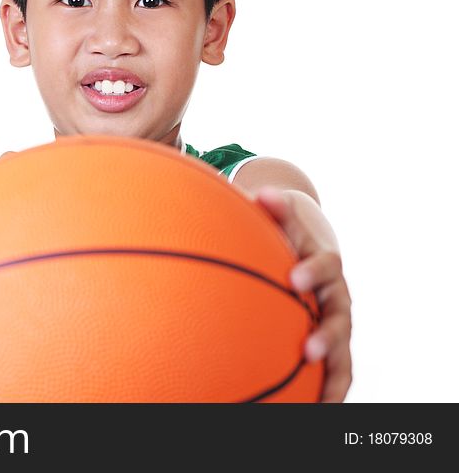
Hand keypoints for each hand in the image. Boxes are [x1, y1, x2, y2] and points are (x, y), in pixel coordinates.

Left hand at [252, 186, 352, 402]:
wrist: (309, 241)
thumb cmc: (286, 229)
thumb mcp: (280, 214)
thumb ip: (272, 206)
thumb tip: (262, 194)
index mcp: (325, 262)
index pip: (327, 264)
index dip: (314, 270)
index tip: (295, 278)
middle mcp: (337, 294)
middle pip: (340, 315)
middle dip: (327, 334)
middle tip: (308, 349)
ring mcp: (336, 320)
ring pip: (344, 350)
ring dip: (334, 373)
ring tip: (324, 401)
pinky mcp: (331, 341)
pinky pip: (335, 369)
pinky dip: (330, 390)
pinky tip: (317, 412)